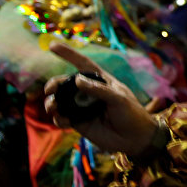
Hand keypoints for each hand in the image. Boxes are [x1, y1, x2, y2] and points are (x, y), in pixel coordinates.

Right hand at [44, 42, 159, 155]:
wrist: (136, 140)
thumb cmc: (132, 115)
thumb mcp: (119, 99)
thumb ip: (98, 90)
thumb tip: (77, 79)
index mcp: (102, 81)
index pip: (83, 64)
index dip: (68, 54)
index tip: (51, 45)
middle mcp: (90, 93)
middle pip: (66, 83)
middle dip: (55, 84)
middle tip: (50, 89)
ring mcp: (83, 108)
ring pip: (61, 101)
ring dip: (52, 102)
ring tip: (52, 106)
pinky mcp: (79, 123)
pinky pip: (63, 118)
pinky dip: (58, 118)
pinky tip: (61, 120)